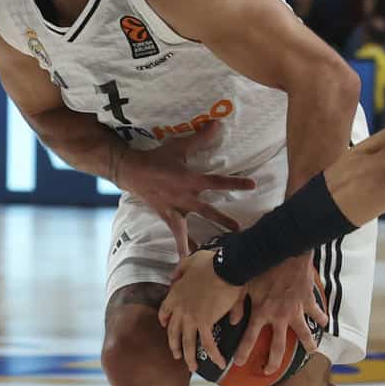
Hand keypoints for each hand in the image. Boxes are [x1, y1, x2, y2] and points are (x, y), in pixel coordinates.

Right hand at [115, 121, 254, 255]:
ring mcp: (175, 209)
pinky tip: (186, 262)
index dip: (235, 183)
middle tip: (239, 230)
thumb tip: (218, 123)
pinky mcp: (166, 216)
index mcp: (190, 180)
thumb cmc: (158, 158)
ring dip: (204, 240)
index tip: (252, 185)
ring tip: (214, 253)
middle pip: (208, 211)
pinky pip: (176, 234)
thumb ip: (200, 138)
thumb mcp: (179, 147)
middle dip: (223, 220)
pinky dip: (182, 247)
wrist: (132, 171)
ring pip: (192, 228)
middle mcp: (184, 197)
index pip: (217, 182)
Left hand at [160, 249, 245, 367]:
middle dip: (174, 346)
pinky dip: (213, 354)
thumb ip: (181, 269)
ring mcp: (191, 317)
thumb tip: (174, 278)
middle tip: (177, 355)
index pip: (164, 312)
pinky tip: (220, 362)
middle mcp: (180, 308)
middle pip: (173, 332)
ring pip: (187, 343)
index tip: (166, 327)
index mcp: (175, 294)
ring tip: (192, 367)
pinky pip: (208, 343)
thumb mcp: (191, 260)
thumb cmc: (213, 262)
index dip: (165, 321)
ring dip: (190, 357)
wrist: (226, 267)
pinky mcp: (205, 322)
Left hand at [229, 253, 327, 374]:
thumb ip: (236, 304)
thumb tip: (231, 321)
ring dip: (307, 344)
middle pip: (277, 346)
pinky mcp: (307, 300)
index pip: (249, 338)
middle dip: (273, 361)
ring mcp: (295, 310)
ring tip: (311, 352)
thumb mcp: (243, 284)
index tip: (240, 363)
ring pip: (303, 334)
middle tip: (270, 371)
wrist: (284, 252)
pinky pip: (316, 312)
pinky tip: (325, 323)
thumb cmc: (261, 265)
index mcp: (261, 312)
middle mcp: (278, 317)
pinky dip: (321, 318)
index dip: (244, 352)